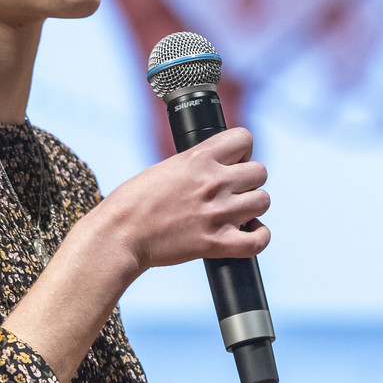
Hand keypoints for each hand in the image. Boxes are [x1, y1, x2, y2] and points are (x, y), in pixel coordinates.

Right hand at [94, 127, 270, 277]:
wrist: (120, 234)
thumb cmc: (133, 203)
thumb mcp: (165, 168)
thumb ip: (195, 165)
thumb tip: (214, 169)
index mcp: (199, 158)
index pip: (244, 139)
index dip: (242, 152)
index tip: (232, 163)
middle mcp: (213, 182)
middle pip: (260, 172)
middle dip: (248, 181)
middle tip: (231, 192)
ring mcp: (218, 213)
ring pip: (263, 201)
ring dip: (252, 208)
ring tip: (234, 214)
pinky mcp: (217, 243)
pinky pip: (259, 240)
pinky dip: (258, 238)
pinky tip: (246, 234)